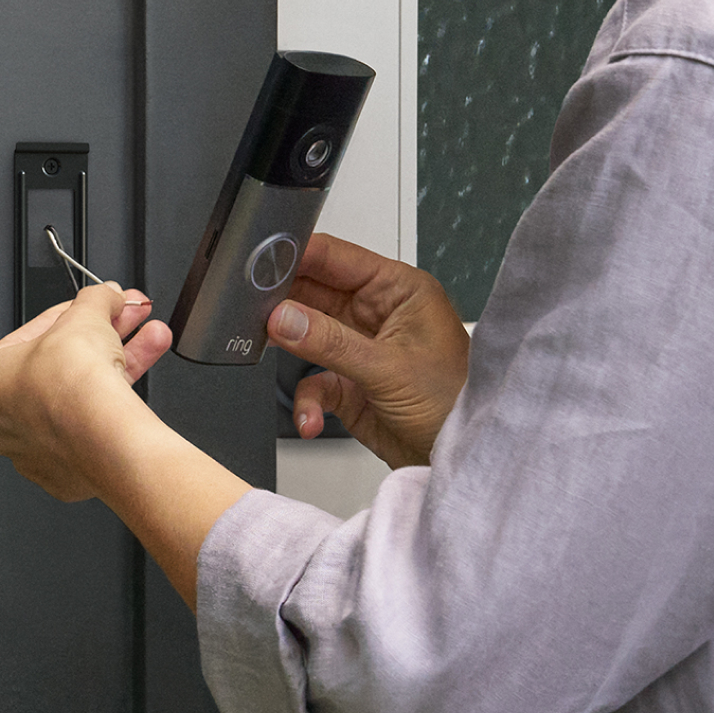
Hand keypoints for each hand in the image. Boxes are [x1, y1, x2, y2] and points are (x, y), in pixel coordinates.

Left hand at [0, 284, 169, 500]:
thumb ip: (96, 299)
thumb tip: (107, 295)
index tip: (99, 307)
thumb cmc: (72, 385)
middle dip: (102, 338)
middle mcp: (0, 421)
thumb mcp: (85, 316)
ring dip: (120, 363)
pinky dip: (115, 404)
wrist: (101, 437)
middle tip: (127, 321)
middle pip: (60, 365)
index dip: (75, 314)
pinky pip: (91, 429)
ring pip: (79, 396)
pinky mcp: (67, 471)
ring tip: (150, 340)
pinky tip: (139, 380)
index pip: (34, 334)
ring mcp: (34, 450)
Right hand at [268, 233, 469, 467]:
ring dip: (291, 351)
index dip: (299, 255)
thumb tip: (284, 318)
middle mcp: (378, 315)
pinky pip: (314, 383)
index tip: (261, 260)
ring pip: (308, 337)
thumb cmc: (456, 402)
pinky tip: (311, 418)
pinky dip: (307, 402)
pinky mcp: (351, 386)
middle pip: (315, 294)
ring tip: (269, 353)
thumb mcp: (389, 367)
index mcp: (398, 290)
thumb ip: (330, 342)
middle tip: (252, 310)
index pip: (338, 258)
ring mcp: (362, 350)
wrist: (461, 457)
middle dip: (284, 305)